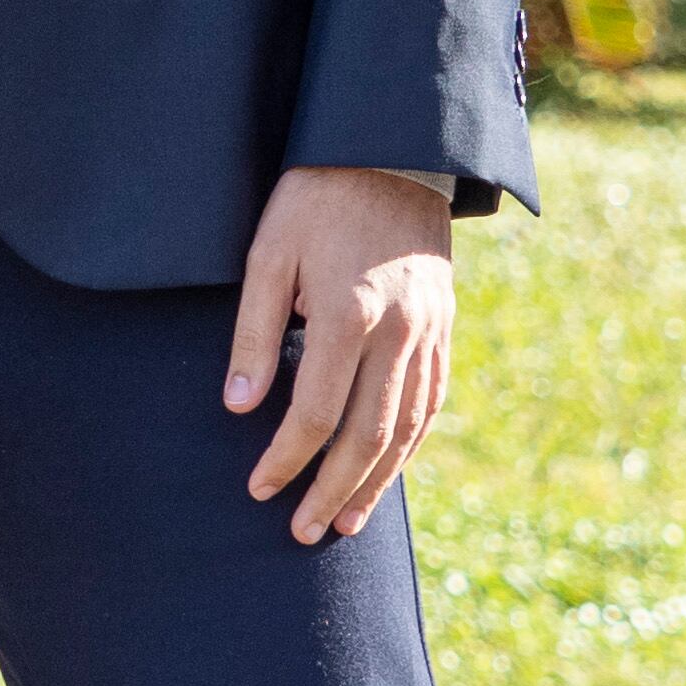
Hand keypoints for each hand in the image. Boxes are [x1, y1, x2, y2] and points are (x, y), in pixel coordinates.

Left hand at [228, 166, 454, 543]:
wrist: (390, 153)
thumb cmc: (312, 201)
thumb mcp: (267, 254)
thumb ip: (254, 333)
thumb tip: (239, 407)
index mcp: (349, 316)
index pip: (316, 413)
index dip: (287, 458)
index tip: (258, 488)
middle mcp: (399, 334)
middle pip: (369, 436)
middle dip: (332, 490)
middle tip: (302, 531)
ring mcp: (431, 334)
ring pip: (408, 429)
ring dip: (377, 482)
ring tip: (345, 521)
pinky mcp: (445, 328)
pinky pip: (433, 402)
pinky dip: (411, 444)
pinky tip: (387, 469)